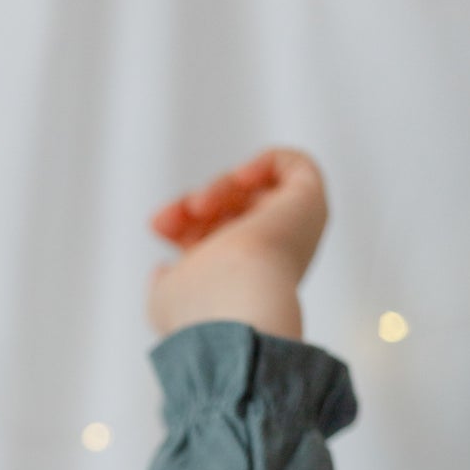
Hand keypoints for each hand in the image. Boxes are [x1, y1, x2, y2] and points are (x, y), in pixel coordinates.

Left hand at [146, 147, 327, 341]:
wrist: (236, 302)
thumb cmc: (201, 307)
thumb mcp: (168, 296)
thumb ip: (167, 281)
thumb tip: (165, 269)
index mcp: (242, 282)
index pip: (215, 239)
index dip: (182, 223)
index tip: (159, 226)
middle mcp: (271, 259)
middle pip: (232, 211)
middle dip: (196, 205)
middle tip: (179, 215)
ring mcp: (293, 231)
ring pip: (253, 190)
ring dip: (218, 187)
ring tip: (199, 206)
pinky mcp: (310, 203)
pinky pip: (293, 165)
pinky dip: (263, 162)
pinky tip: (240, 179)